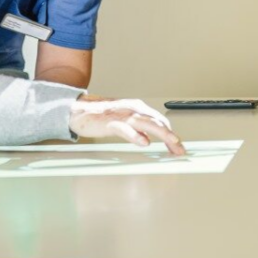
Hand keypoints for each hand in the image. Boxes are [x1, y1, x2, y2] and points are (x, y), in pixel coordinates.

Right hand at [69, 96, 185, 154]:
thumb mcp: (123, 120)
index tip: (178, 147)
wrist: (77, 110)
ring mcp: (122, 115)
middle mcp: (132, 109)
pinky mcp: (110, 122)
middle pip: (158, 121)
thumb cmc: (100, 115)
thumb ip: (137, 127)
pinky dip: (136, 135)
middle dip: (171, 136)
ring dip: (162, 134)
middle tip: (180, 150)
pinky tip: (144, 142)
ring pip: (147, 123)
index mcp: (137, 108)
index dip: (171, 134)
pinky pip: (126, 129)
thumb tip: (149, 137)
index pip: (159, 120)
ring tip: (172, 143)